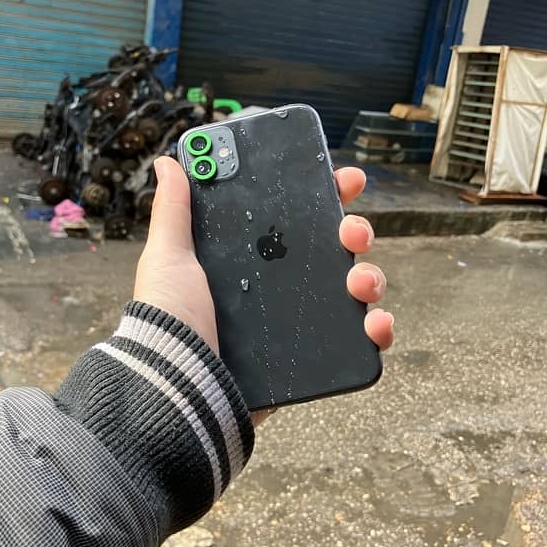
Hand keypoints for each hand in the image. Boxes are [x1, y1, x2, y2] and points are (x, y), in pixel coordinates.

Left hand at [134, 157, 393, 421]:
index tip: (344, 179)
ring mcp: (297, 323)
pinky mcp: (310, 358)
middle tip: (352, 232)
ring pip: (353, 291)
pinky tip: (375, 323)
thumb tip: (170, 161)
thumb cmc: (170, 321)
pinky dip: (377, 329)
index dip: (324, 197)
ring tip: (360, 281)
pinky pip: (356, 339)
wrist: (181, 386)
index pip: (295, 220)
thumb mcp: (169, 258)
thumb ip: (174, 211)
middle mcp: (277, 289)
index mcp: (250, 260)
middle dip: (355, 232)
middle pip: (333, 250)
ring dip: (371, 276)